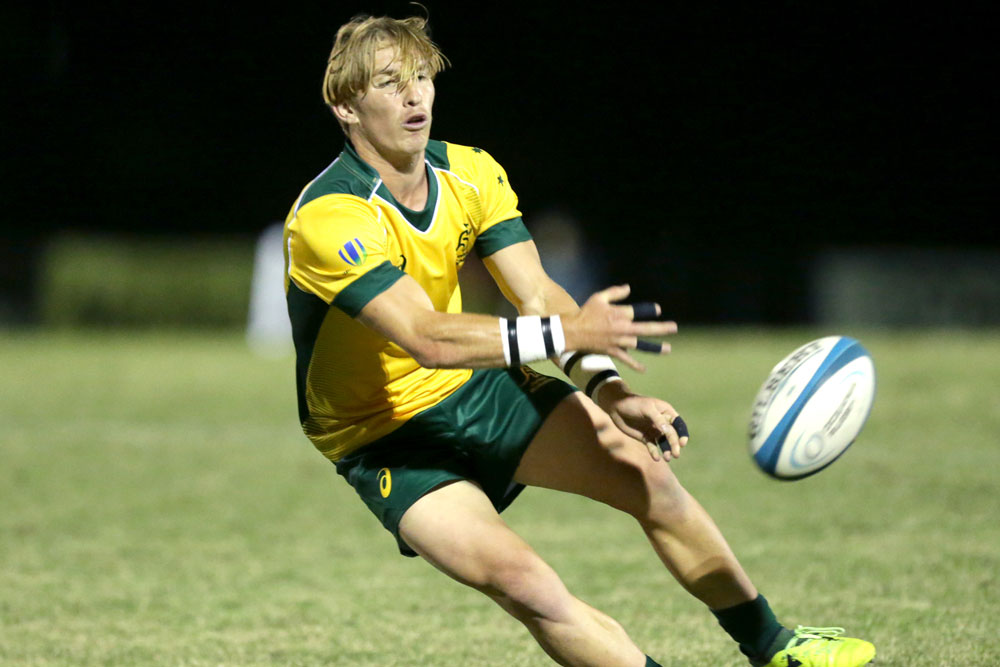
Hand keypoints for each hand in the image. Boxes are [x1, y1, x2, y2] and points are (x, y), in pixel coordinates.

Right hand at [561, 285, 677, 371]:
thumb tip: (628, 288)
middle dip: (661, 328)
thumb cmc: (586, 313)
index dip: (649, 310)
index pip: (638, 311)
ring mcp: (618, 341)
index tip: (658, 310)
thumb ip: (615, 292)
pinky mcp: (613, 351)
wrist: (573, 332)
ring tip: (668, 349)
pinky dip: (635, 364)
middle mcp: (622, 328)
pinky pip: (626, 359)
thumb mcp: (599, 297)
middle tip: (674, 327)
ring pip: (640, 345)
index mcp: (619, 313)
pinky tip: (644, 369)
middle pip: (645, 328)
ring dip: (655, 347)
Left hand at [597, 382, 689, 460]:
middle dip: (674, 445)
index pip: (678, 424)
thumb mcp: (647, 408)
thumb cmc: (633, 403)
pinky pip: (653, 446)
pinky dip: (655, 452)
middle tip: (676, 455)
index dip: (682, 433)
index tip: (682, 443)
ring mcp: (655, 430)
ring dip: (667, 450)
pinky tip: (656, 458)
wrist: (616, 407)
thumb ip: (658, 420)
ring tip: (667, 458)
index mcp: (666, 412)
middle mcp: (662, 422)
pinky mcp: (646, 437)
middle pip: (672, 435)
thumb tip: (668, 431)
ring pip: (664, 442)